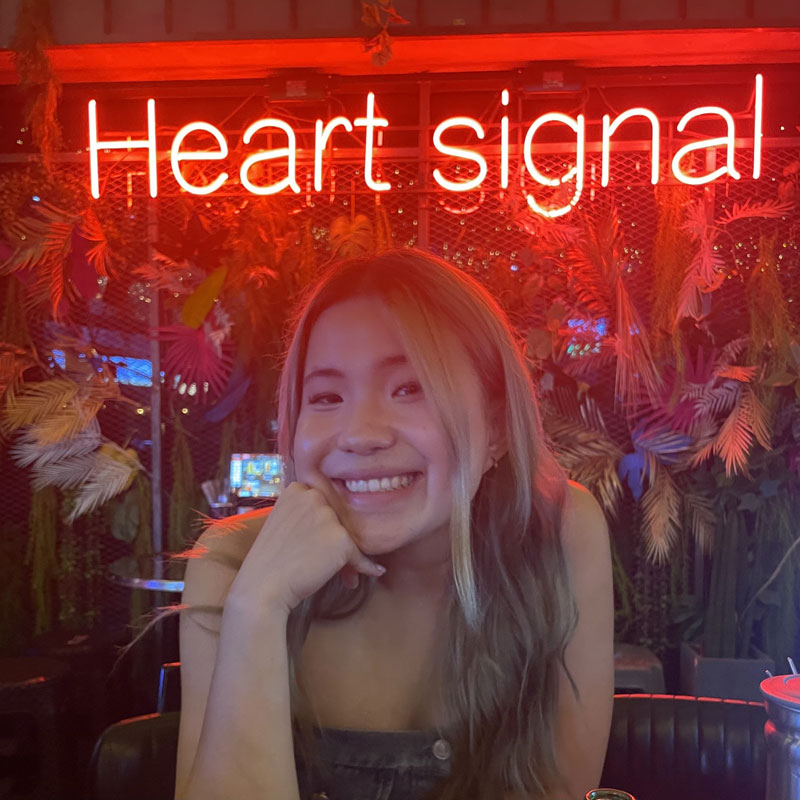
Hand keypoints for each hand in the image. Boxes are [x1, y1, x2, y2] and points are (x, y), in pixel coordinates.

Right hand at [226, 482, 384, 613]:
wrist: (263, 588)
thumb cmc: (270, 561)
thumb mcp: (282, 523)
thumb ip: (307, 515)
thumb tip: (340, 525)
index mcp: (296, 489)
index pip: (322, 502)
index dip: (323, 523)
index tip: (317, 541)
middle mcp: (313, 496)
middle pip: (337, 516)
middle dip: (336, 538)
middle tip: (326, 561)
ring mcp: (328, 515)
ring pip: (347, 534)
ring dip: (347, 554)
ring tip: (341, 575)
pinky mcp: (341, 537)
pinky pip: (360, 554)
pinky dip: (365, 566)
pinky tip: (375, 571)